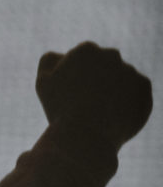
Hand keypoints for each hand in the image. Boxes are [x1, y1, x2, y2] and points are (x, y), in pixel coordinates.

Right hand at [36, 42, 151, 151]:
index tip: (69, 92)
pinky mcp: (144, 87)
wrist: (87, 136)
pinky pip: (135, 92)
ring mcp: (130, 70)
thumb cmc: (60, 110)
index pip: (81, 57)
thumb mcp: (43, 83)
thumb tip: (60, 54)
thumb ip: (49, 61)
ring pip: (119, 79)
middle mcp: (111, 55)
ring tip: (99, 112)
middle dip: (97, 78)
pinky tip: (113, 115)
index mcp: (85, 50)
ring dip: (112, 90)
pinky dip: (126, 102)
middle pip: (103, 65)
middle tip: (85, 102)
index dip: (74, 75)